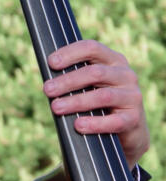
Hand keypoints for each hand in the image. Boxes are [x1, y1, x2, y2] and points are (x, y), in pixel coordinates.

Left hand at [43, 39, 148, 169]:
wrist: (128, 131)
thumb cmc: (99, 103)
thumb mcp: (89, 85)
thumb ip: (74, 77)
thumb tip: (47, 79)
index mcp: (113, 60)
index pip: (92, 48)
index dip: (70, 53)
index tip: (51, 63)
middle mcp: (126, 74)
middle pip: (95, 72)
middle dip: (67, 81)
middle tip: (47, 89)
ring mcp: (132, 96)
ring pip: (102, 96)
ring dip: (76, 102)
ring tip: (56, 108)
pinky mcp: (134, 119)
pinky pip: (114, 121)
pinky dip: (94, 123)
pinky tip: (78, 125)